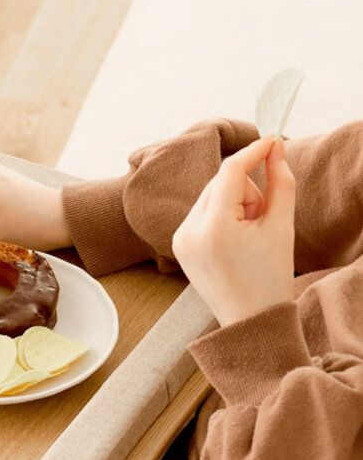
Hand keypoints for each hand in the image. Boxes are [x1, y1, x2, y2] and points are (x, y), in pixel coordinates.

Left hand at [172, 137, 295, 327]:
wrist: (249, 319)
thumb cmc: (269, 277)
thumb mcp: (281, 226)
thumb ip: (280, 182)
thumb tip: (274, 149)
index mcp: (214, 227)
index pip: (230, 171)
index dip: (253, 152)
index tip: (272, 140)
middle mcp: (188, 230)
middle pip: (220, 182)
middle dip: (246, 191)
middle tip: (263, 220)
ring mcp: (179, 238)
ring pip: (211, 196)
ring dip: (234, 204)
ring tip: (249, 236)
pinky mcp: (177, 244)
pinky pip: (202, 213)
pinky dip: (221, 217)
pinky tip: (233, 243)